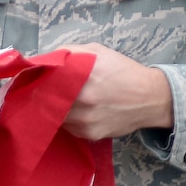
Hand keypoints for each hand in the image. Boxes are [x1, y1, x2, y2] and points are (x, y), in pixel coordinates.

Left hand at [49, 43, 172, 140]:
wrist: (150, 98)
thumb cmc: (123, 71)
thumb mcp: (98, 51)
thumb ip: (69, 51)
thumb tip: (45, 58)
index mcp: (84, 74)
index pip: (47, 79)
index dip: (38, 78)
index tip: (35, 77)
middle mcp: (84, 99)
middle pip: (47, 100)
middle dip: (44, 95)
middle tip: (45, 90)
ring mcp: (86, 120)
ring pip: (55, 116)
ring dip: (55, 109)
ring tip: (65, 100)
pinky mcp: (90, 134)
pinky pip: (69, 127)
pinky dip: (69, 119)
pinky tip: (79, 111)